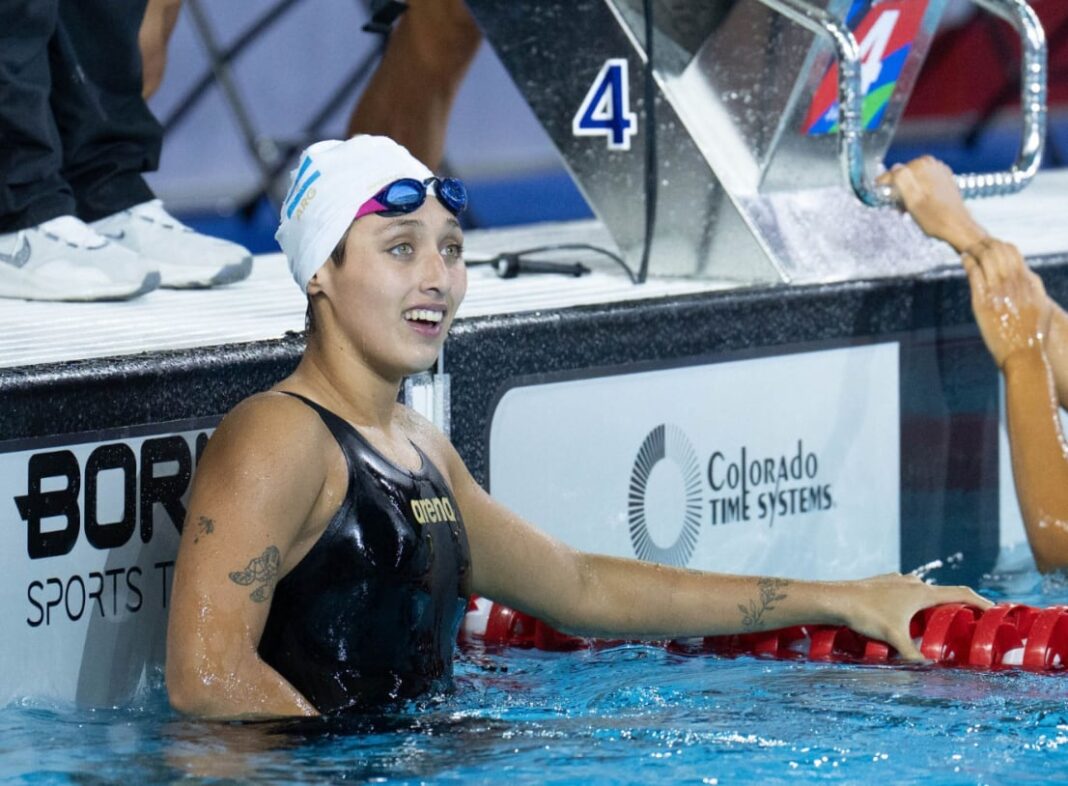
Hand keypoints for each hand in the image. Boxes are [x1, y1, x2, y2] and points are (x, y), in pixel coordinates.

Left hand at [838, 573, 990, 660]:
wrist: (836, 598)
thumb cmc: (866, 615)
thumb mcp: (893, 638)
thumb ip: (912, 655)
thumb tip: (927, 672)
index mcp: (921, 593)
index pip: (960, 593)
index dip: (980, 602)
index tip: (994, 610)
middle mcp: (911, 582)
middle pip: (942, 592)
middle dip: (956, 605)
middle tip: (968, 619)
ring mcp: (896, 581)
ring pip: (922, 591)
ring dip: (932, 603)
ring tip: (938, 618)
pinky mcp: (882, 583)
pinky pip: (905, 591)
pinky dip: (913, 601)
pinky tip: (906, 612)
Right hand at [877, 156, 986, 252]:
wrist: (958, 227)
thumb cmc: (934, 217)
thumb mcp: (912, 200)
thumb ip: (900, 179)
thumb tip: (893, 168)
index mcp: (923, 165)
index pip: (896, 171)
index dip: (885, 183)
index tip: (878, 191)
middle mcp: (932, 164)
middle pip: (905, 175)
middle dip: (898, 190)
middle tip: (895, 206)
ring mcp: (940, 171)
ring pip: (914, 180)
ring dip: (907, 193)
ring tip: (905, 209)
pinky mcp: (945, 181)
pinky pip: (924, 183)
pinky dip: (918, 193)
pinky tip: (917, 206)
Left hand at [963, 240, 1049, 367]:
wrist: (1024, 353)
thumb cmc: (1033, 335)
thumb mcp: (1041, 306)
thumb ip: (1035, 289)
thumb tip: (1029, 277)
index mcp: (1028, 282)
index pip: (1013, 254)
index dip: (1001, 246)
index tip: (992, 246)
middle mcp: (1014, 283)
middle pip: (998, 251)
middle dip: (986, 244)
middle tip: (977, 244)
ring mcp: (997, 291)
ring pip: (985, 259)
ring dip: (975, 250)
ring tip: (968, 249)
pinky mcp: (982, 302)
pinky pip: (974, 274)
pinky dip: (968, 262)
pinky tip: (964, 258)